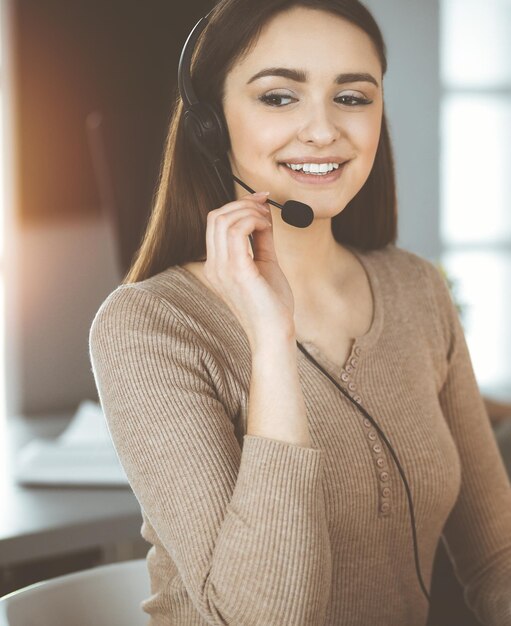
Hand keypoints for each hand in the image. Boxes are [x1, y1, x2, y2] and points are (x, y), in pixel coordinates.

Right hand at [203, 191, 295, 348]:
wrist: (274, 332)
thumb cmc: (271, 305)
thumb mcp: (265, 264)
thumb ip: (261, 239)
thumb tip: (263, 214)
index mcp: (216, 266)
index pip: (215, 223)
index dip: (237, 205)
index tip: (260, 201)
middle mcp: (214, 266)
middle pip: (216, 216)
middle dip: (243, 204)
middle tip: (265, 207)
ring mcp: (222, 269)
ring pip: (224, 219)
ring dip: (250, 211)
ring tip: (267, 220)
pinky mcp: (237, 271)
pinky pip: (238, 231)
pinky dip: (254, 220)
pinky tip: (266, 227)